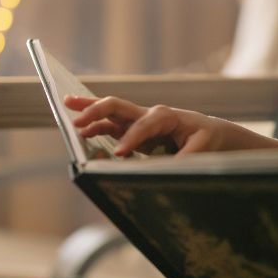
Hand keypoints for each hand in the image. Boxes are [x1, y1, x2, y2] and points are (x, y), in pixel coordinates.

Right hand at [64, 95, 236, 156]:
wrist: (209, 132)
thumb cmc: (206, 138)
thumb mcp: (201, 148)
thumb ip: (183, 158)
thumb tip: (167, 171)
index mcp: (166, 116)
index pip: (143, 125)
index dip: (130, 139)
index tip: (118, 155)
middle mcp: (149, 114)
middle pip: (118, 106)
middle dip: (97, 110)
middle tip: (77, 119)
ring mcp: (139, 120)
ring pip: (110, 112)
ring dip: (89, 112)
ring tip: (68, 112)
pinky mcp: (134, 129)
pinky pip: (111, 126)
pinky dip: (96, 127)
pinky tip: (82, 132)